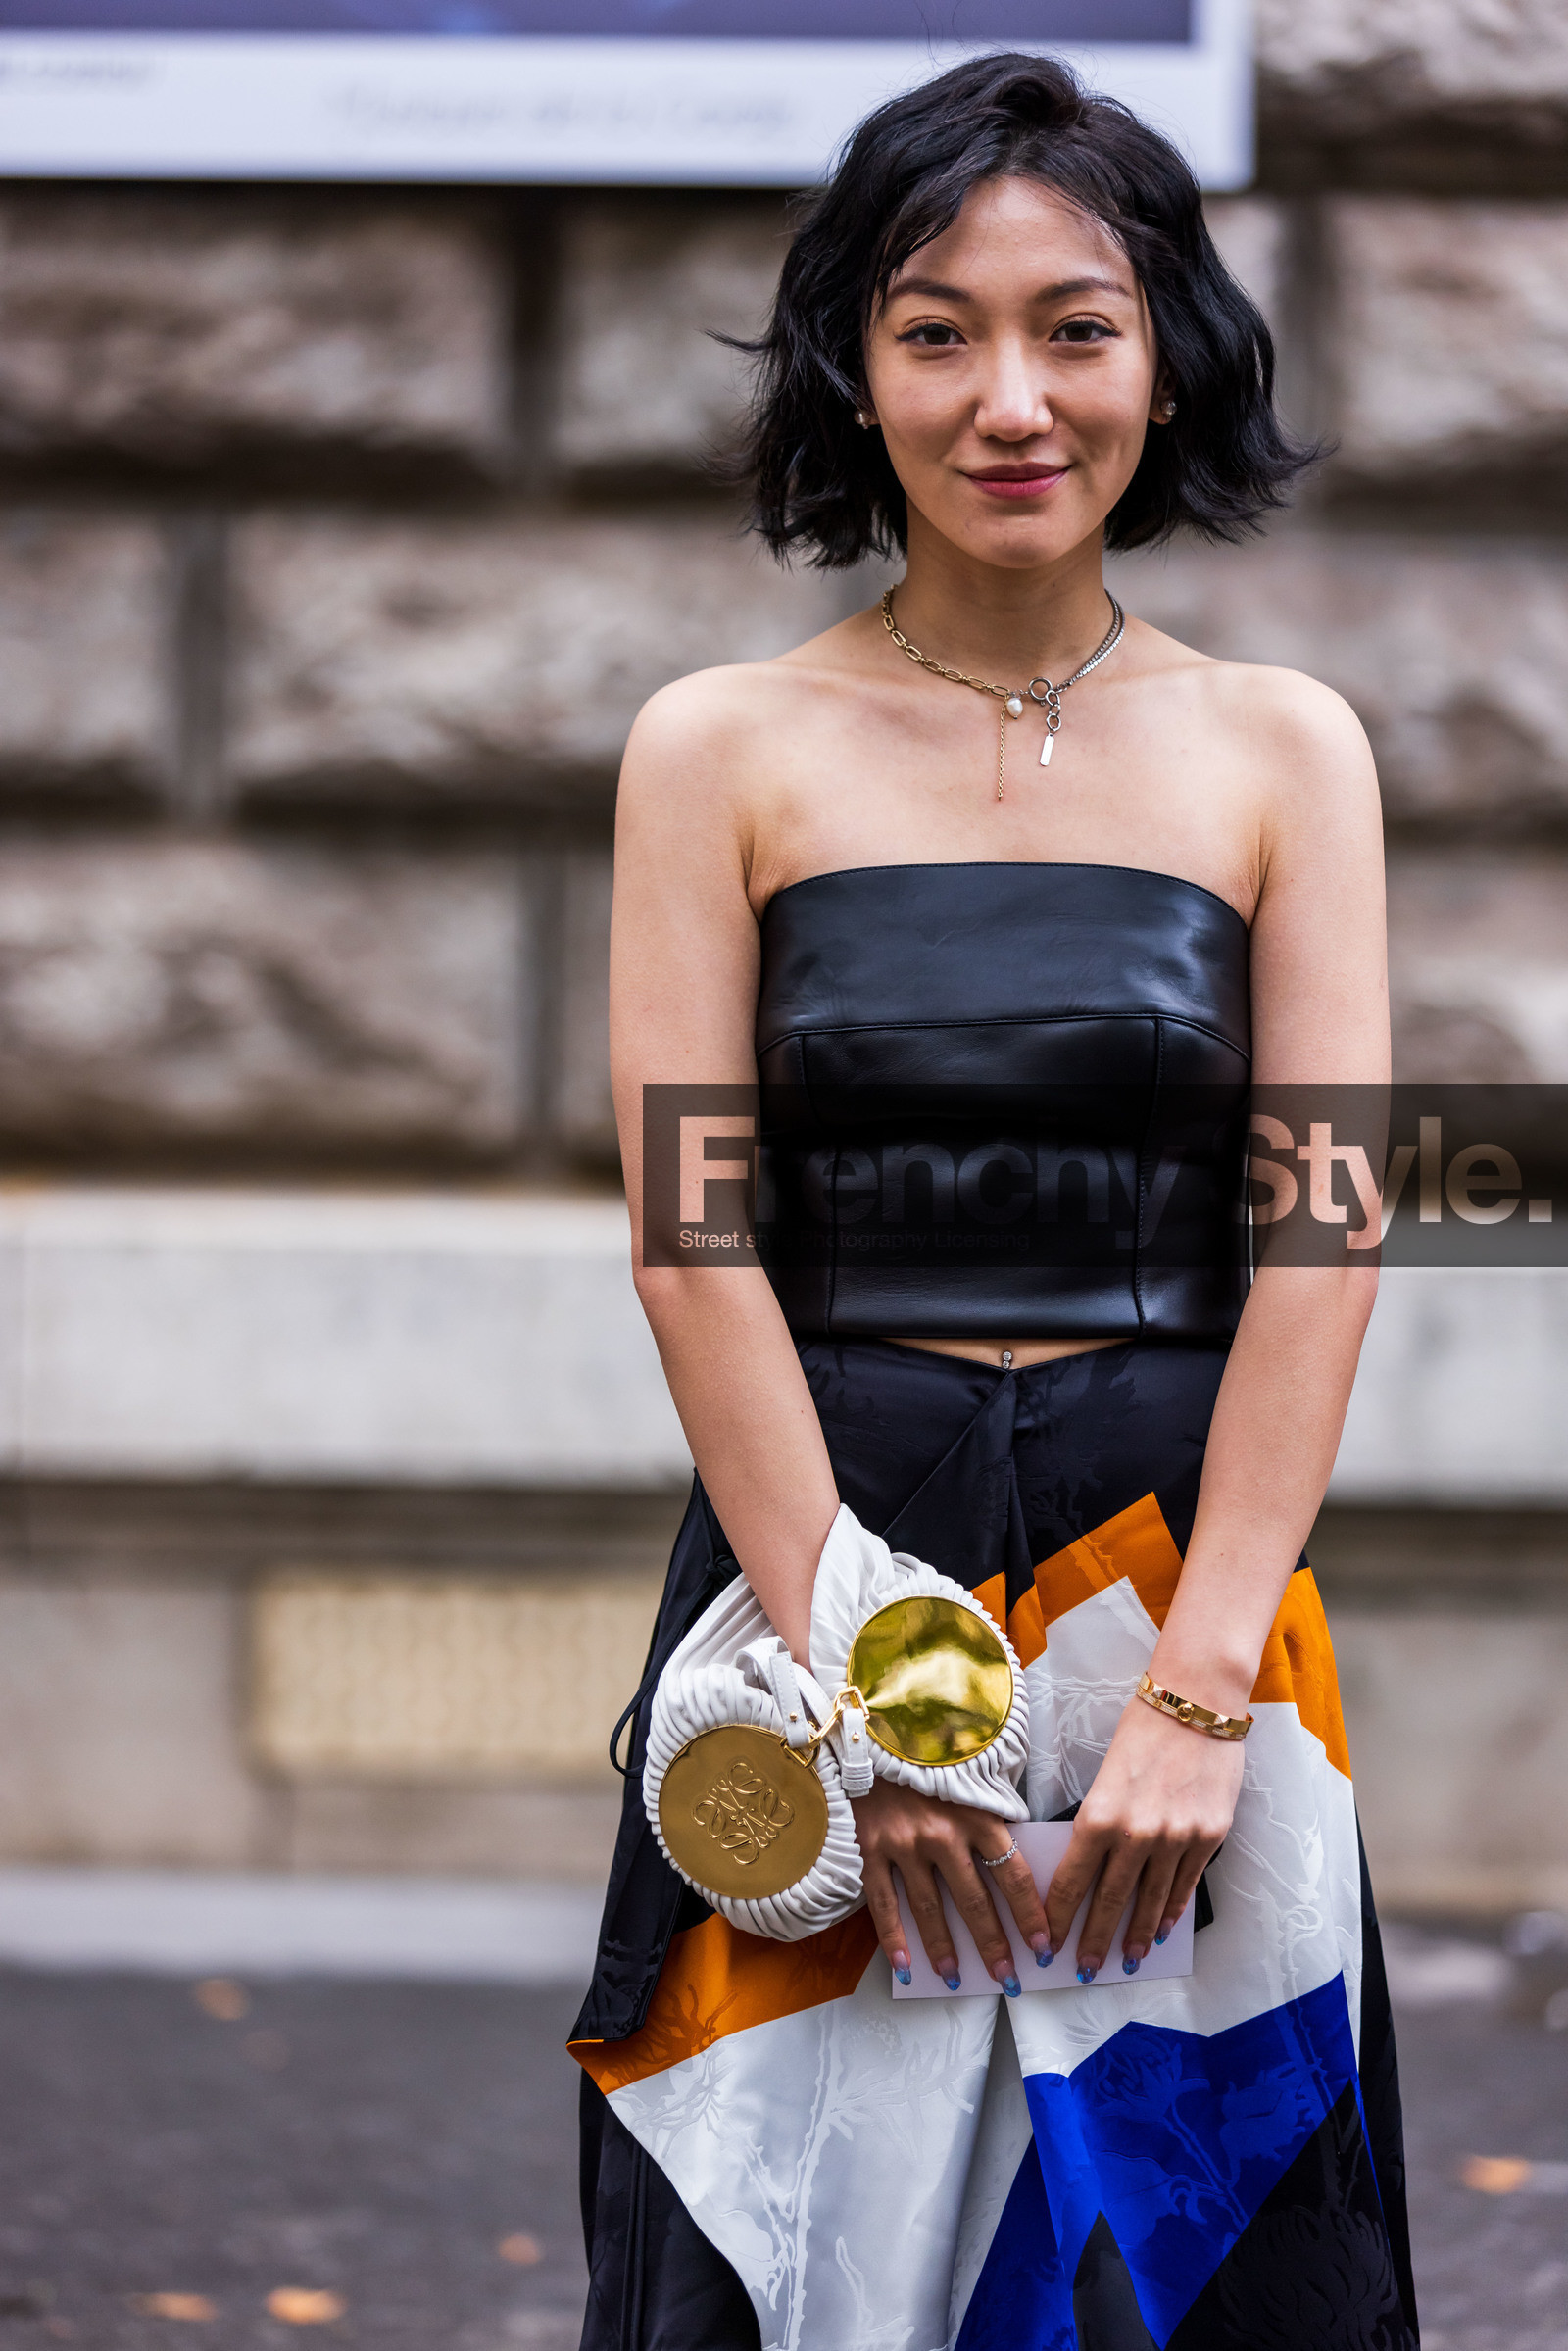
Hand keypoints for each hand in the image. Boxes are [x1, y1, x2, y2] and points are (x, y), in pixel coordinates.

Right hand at [851, 1777, 1050, 1994]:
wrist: (869, 1739)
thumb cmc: (927, 1764)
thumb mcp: (970, 1779)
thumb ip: (993, 1815)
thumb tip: (1021, 1857)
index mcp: (976, 1815)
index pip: (1013, 1874)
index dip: (1030, 1915)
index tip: (1042, 1946)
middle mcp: (942, 1833)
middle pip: (974, 1901)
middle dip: (994, 1944)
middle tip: (1007, 1977)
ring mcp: (903, 1845)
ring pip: (929, 1909)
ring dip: (945, 1949)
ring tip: (955, 1979)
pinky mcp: (869, 1851)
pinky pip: (884, 1904)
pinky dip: (894, 1939)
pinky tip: (904, 1966)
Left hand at [1044, 1694, 1244, 1978]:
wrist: (1196, 1705)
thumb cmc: (1142, 1732)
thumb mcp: (1104, 1778)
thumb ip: (1097, 1824)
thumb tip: (1087, 1869)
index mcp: (1099, 1816)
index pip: (1071, 1882)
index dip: (1058, 1919)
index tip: (1049, 1946)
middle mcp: (1137, 1835)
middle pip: (1110, 1902)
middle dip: (1095, 1940)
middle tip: (1085, 1968)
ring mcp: (1176, 1839)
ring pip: (1150, 1902)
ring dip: (1136, 1936)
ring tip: (1127, 1961)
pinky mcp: (1208, 1837)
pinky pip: (1184, 1886)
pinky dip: (1170, 1911)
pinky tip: (1161, 1929)